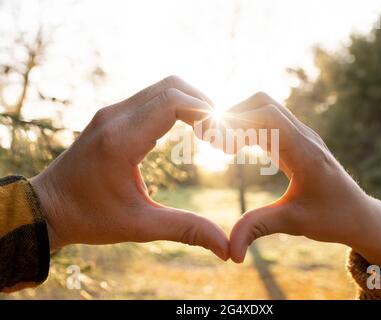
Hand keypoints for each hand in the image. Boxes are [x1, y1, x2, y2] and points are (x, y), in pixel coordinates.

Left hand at [30, 76, 228, 260]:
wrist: (47, 207)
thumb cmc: (90, 218)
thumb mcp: (140, 227)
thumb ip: (186, 230)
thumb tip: (226, 248)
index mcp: (122, 141)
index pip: (173, 102)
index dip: (205, 113)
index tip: (220, 137)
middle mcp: (115, 117)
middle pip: (172, 86)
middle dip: (203, 104)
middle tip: (219, 133)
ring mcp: (111, 112)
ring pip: (162, 87)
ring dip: (190, 102)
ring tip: (207, 131)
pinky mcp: (111, 115)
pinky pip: (151, 97)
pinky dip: (175, 106)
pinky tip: (186, 129)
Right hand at [221, 92, 380, 270]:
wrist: (359, 213)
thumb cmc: (332, 217)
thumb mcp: (294, 223)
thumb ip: (259, 228)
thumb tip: (230, 253)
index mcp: (304, 151)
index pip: (266, 116)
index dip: (236, 122)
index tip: (215, 143)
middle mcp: (303, 136)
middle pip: (263, 103)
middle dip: (234, 116)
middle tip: (214, 142)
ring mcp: (301, 136)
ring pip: (265, 108)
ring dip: (241, 120)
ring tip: (222, 146)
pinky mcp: (297, 141)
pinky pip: (269, 122)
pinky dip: (249, 127)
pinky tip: (237, 147)